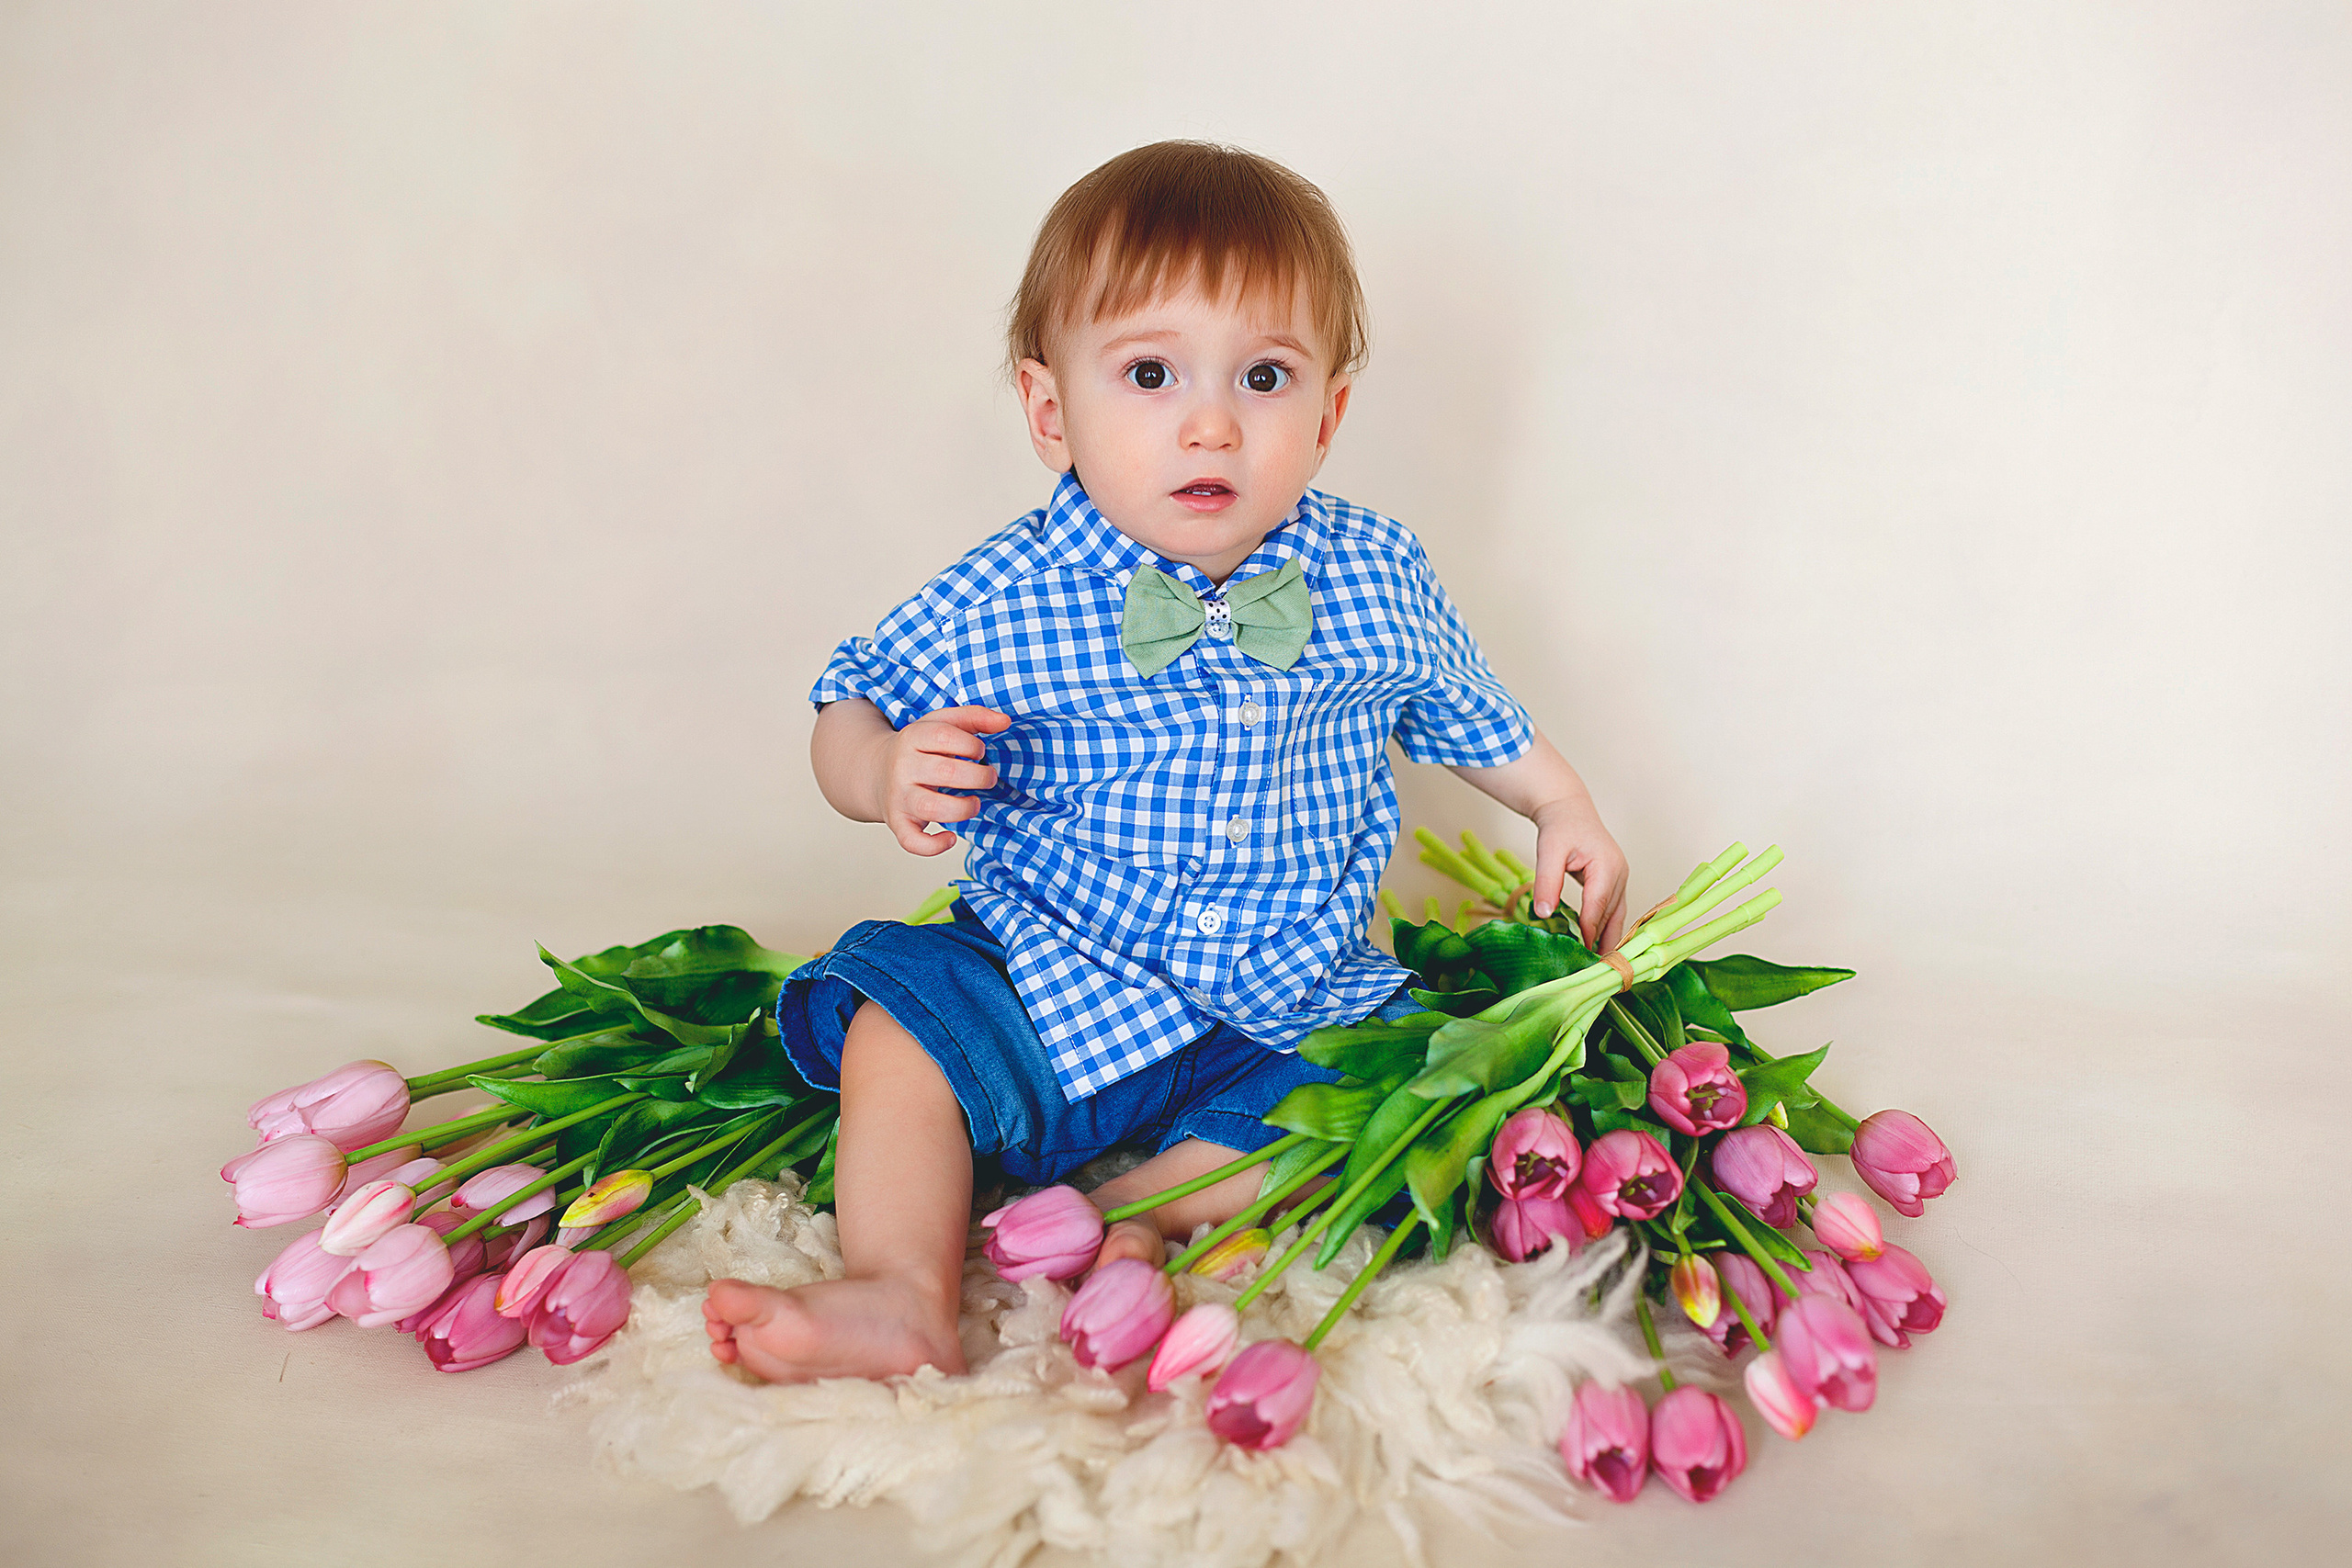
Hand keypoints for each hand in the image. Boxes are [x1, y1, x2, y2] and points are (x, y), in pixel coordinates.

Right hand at [877, 705, 1011, 855]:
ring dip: (962, 809)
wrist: (875, 771)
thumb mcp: (941, 724)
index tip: (979, 751)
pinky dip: (932, 846)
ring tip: (974, 804)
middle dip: (978, 776)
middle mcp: (903, 767)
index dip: (970, 744)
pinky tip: (950, 837)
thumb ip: (975, 718)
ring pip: (930, 807)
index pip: (944, 736)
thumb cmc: (920, 749)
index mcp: (913, 737)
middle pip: (945, 772)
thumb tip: (1005, 721)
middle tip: (988, 778)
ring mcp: (899, 797)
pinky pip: (911, 841)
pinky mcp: (898, 822)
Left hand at [1529, 795, 1628, 952]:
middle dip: (1603, 943)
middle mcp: (1619, 873)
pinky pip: (1612, 909)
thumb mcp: (1548, 851)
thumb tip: (1543, 913)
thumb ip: (1547, 881)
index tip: (1581, 956)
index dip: (1589, 932)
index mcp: (1607, 866)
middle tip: (1595, 972)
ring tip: (1598, 966)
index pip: (1598, 907)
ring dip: (1607, 938)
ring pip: (1616, 915)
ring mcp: (1619, 877)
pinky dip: (1604, 927)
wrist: (1567, 808)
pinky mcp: (1613, 881)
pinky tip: (1595, 945)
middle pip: (1612, 915)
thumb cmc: (1559, 827)